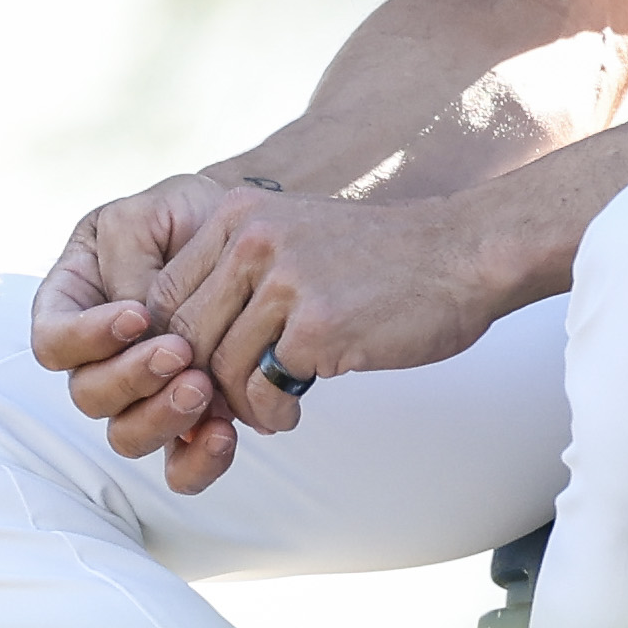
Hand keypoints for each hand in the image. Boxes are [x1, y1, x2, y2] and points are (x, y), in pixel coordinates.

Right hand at [30, 173, 248, 491]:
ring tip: (204, 387)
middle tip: (180, 352)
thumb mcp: (153, 217)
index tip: (138, 315)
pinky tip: (224, 432)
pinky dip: (198, 460)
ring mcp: (142, 397)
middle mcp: (99, 359)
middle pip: (88, 396)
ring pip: (126, 436)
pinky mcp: (188, 423)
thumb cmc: (189, 218)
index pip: (52, 341)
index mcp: (73, 304)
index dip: (86, 338)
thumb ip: (132, 264)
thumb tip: (138, 325)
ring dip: (162, 417)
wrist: (254, 237)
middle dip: (132, 378)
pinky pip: (179, 466)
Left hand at [148, 189, 502, 443]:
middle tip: (229, 405)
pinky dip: (271, 413)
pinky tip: (294, 411)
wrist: (462, 255)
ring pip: (220, 368)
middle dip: (200, 383)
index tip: (198, 375)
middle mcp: (252, 240)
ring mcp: (284, 281)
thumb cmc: (381, 259)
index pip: (164, 293)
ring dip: (240, 405)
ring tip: (269, 410)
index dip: (172, 348)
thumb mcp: (294, 236)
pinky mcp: (317, 326)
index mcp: (238, 214)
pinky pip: (263, 389)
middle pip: (185, 334)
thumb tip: (183, 341)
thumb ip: (239, 271)